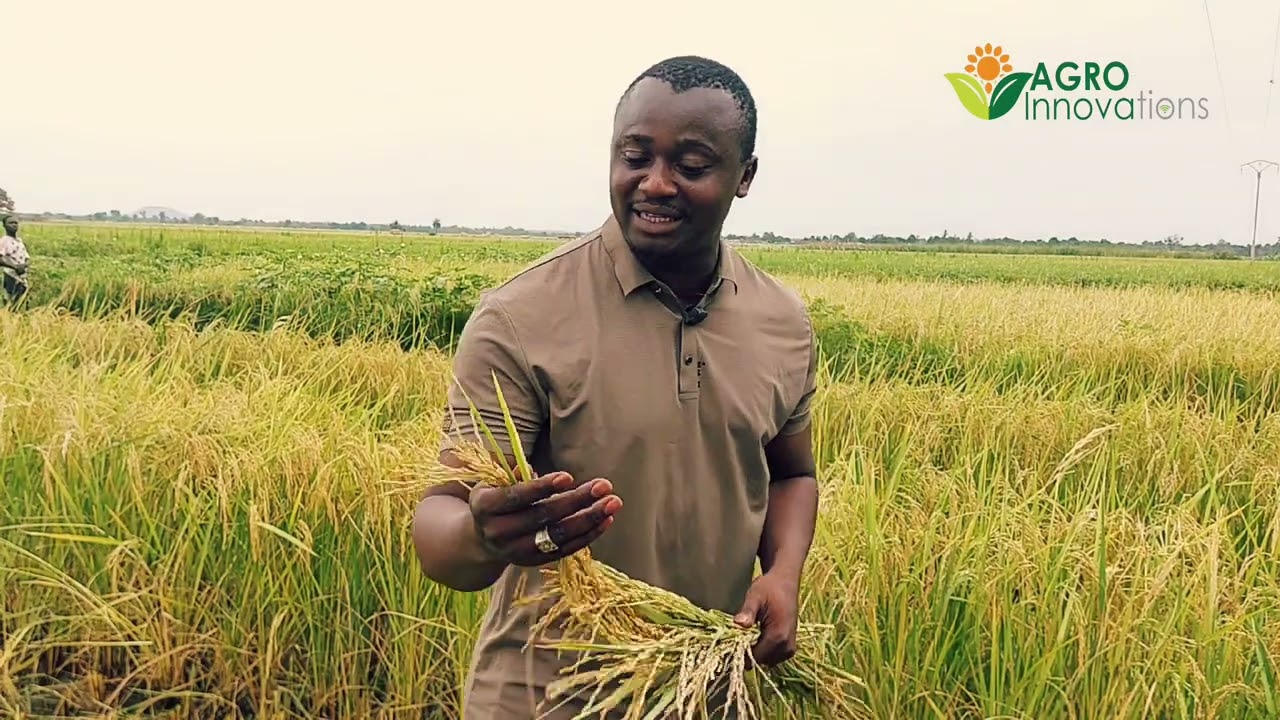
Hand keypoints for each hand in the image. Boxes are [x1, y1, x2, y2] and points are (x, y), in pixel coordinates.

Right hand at [468, 471, 621, 566]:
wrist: (482, 539)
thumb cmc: (495, 499)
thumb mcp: (494, 482)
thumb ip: (514, 474)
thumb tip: (532, 469)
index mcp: (485, 507)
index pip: (516, 497)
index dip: (542, 487)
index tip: (569, 476)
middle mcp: (498, 532)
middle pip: (543, 516)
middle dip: (576, 500)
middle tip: (604, 485)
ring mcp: (517, 551)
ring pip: (557, 535)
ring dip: (589, 518)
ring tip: (613, 502)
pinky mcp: (535, 562)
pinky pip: (565, 549)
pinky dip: (588, 535)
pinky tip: (607, 520)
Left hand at [733, 572, 799, 666]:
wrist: (786, 583)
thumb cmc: (769, 588)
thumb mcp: (755, 596)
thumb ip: (748, 611)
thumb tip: (738, 623)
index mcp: (779, 636)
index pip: (755, 657)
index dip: (740, 653)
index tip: (730, 642)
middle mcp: (787, 647)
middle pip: (759, 661)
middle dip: (747, 652)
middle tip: (738, 635)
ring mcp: (789, 649)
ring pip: (765, 661)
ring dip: (755, 651)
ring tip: (748, 633)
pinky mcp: (789, 648)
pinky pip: (771, 657)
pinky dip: (762, 650)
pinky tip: (756, 635)